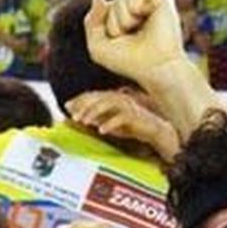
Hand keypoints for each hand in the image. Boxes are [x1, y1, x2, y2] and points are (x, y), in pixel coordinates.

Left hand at [67, 88, 181, 160]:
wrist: (159, 132)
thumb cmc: (137, 127)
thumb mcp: (114, 124)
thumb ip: (100, 120)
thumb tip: (83, 120)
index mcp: (115, 98)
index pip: (95, 95)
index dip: (80, 99)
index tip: (67, 105)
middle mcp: (121, 99)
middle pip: (99, 97)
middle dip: (84, 104)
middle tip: (72, 114)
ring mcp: (130, 106)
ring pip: (108, 104)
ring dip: (94, 112)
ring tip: (84, 122)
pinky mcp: (138, 116)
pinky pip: (122, 117)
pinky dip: (111, 123)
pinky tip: (102, 130)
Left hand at [84, 0, 186, 86]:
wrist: (154, 68)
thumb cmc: (129, 62)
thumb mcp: (98, 47)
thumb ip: (91, 21)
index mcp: (124, 20)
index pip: (102, 10)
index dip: (105, 27)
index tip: (118, 43)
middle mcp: (137, 11)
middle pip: (109, 5)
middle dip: (113, 24)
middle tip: (130, 39)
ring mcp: (149, 4)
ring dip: (123, 19)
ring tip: (137, 30)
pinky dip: (133, 5)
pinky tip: (142, 17)